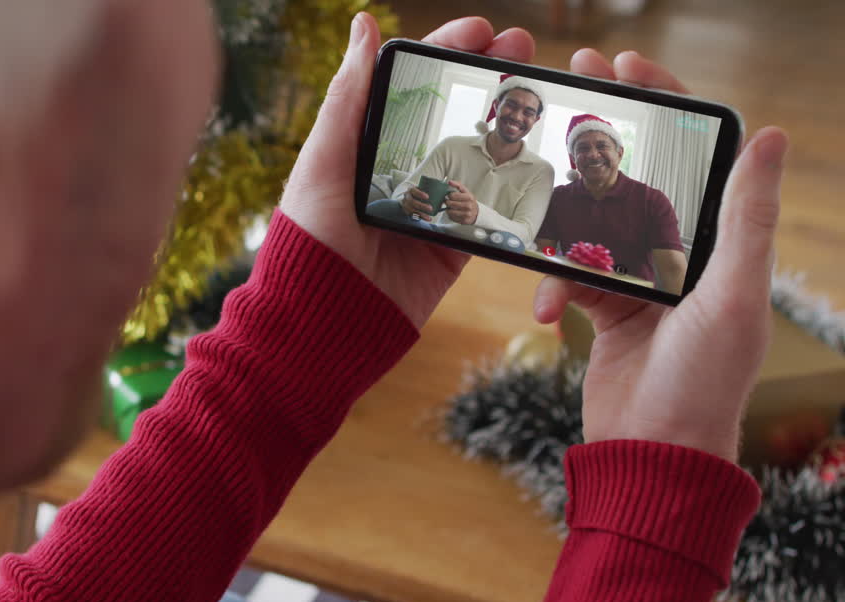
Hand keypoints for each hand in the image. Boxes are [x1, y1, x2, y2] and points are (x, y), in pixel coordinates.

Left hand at [279, 14, 534, 327]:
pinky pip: (491, 210)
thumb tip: (362, 25)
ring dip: (510, 120)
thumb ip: (348, 98)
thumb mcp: (324, 161)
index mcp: (366, 145)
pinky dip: (514, 184)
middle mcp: (400, 172)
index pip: (412, 86)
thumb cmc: (309, 239)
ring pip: (479, 154)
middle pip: (453, 112)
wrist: (323, 322)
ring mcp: (430, 209)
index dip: (447, 51)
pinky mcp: (453, 247)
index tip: (482, 30)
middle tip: (523, 49)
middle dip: (489, 76)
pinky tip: (540, 153)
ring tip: (540, 91)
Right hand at [400, 188, 433, 219]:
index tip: (428, 197)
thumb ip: (431, 189)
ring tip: (429, 217)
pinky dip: (420, 218)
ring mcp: (406, 205)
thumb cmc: (419, 194)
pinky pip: (413, 216)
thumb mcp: (422, 189)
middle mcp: (407, 197)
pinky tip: (427, 219)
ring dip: (421, 214)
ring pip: (412, 210)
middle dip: (422, 206)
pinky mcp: (407, 212)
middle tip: (431, 208)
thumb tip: (446, 191)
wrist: (408, 199)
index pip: (414, 191)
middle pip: (413, 202)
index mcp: (411, 190)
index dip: (420, 194)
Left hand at [444, 180, 478, 224]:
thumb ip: (458, 185)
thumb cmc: (469, 201)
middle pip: (451, 203)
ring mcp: (467, 214)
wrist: (476, 212)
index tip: (450, 195)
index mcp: (469, 197)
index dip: (449, 195)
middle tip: (448, 201)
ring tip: (450, 207)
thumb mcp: (466, 192)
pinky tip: (454, 212)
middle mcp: (469, 206)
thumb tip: (449, 182)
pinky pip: (452, 217)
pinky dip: (451, 215)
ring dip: (448, 209)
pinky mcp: (464, 220)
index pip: (453, 195)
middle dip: (447, 202)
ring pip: (450, 211)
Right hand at [532, 49, 787, 461]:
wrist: (652, 455)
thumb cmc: (703, 382)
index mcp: (721, 240)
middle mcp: (682, 253)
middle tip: (565, 93)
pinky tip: (548, 312)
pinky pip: (568, 273)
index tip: (622, 65)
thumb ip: (745, 216)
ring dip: (562, 226)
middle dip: (599, 136)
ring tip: (536, 218)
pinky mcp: (604, 308)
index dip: (662, 102)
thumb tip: (772, 134)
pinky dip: (553, 286)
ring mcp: (639, 280)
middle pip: (635, 174)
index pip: (694, 153)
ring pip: (589, 224)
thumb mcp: (732, 295)